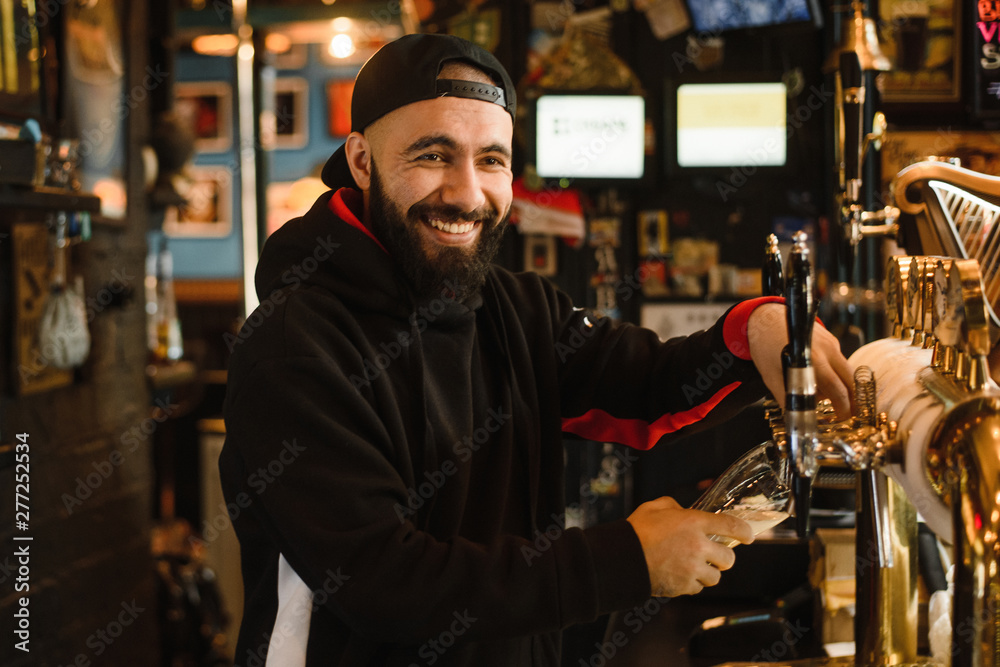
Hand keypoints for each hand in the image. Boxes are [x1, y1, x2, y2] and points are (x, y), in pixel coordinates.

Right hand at [626, 497, 752, 596]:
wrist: (623, 558)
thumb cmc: (637, 530)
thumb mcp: (656, 506)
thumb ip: (675, 506)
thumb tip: (683, 512)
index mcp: (695, 523)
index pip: (732, 527)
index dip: (745, 532)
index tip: (749, 536)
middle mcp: (699, 547)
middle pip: (729, 559)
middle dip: (723, 558)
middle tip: (714, 555)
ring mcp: (692, 569)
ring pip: (715, 577)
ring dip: (708, 572)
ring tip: (694, 567)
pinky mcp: (684, 586)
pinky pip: (698, 588)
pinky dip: (692, 583)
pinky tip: (681, 575)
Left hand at [747, 303, 854, 419]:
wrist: (765, 318)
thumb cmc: (765, 347)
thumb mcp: (771, 376)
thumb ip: (785, 397)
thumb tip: (794, 417)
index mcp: (813, 361)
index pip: (837, 390)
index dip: (843, 408)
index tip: (844, 419)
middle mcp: (827, 350)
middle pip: (851, 380)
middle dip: (853, 399)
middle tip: (850, 414)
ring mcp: (831, 342)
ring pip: (847, 370)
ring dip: (844, 386)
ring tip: (833, 400)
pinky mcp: (831, 339)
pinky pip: (839, 360)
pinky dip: (836, 373)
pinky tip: (821, 379)